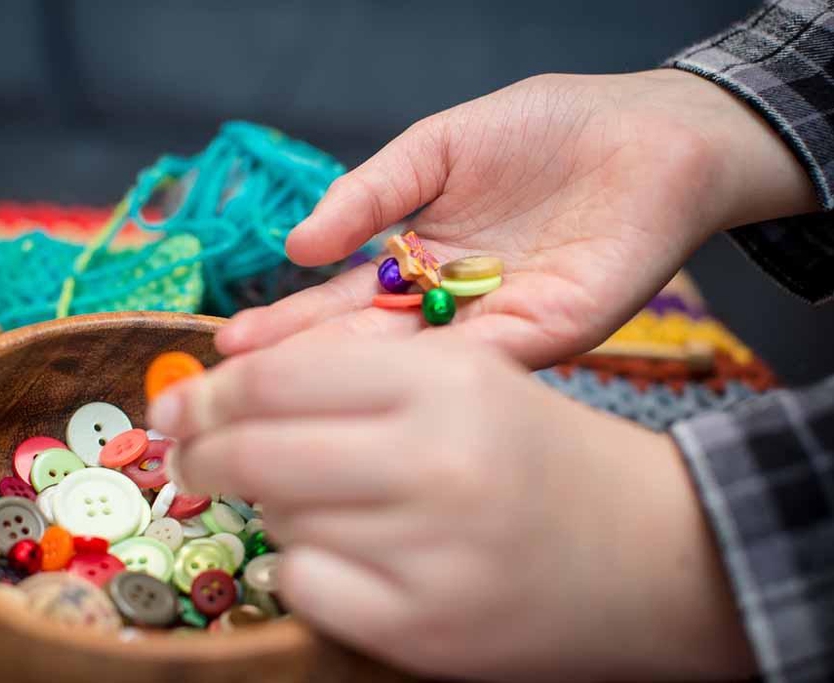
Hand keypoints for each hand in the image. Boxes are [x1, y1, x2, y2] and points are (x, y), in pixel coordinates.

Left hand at [151, 333, 755, 679]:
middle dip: (201, 454)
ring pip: (277, 520)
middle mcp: (436, 462)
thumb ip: (347, 378)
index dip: (211, 393)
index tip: (179, 403)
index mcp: (446, 380)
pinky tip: (345, 553)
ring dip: (273, 507)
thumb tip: (217, 395)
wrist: (653, 550)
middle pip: (257, 452)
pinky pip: (306, 586)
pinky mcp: (426, 629)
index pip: (280, 377)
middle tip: (188, 457)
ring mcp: (430, 554)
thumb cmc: (542, 454)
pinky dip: (305, 567)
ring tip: (316, 500)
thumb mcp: (464, 381)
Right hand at [217, 70, 815, 367]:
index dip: (290, 321)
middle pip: (369, 344)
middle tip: (238, 392)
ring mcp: (498, 326)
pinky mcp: (548, 333)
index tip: (234, 342)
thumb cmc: (546, 129)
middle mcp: (452, 306)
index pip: (344, 301)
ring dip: (352, 381)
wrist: (648, 130)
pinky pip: (479, 357)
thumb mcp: (438, 148)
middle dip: (304, 366)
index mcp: (423, 261)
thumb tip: (297, 245)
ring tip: (283, 400)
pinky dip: (427, 372)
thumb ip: (372, 195)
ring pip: (414, 363)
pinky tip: (371, 384)